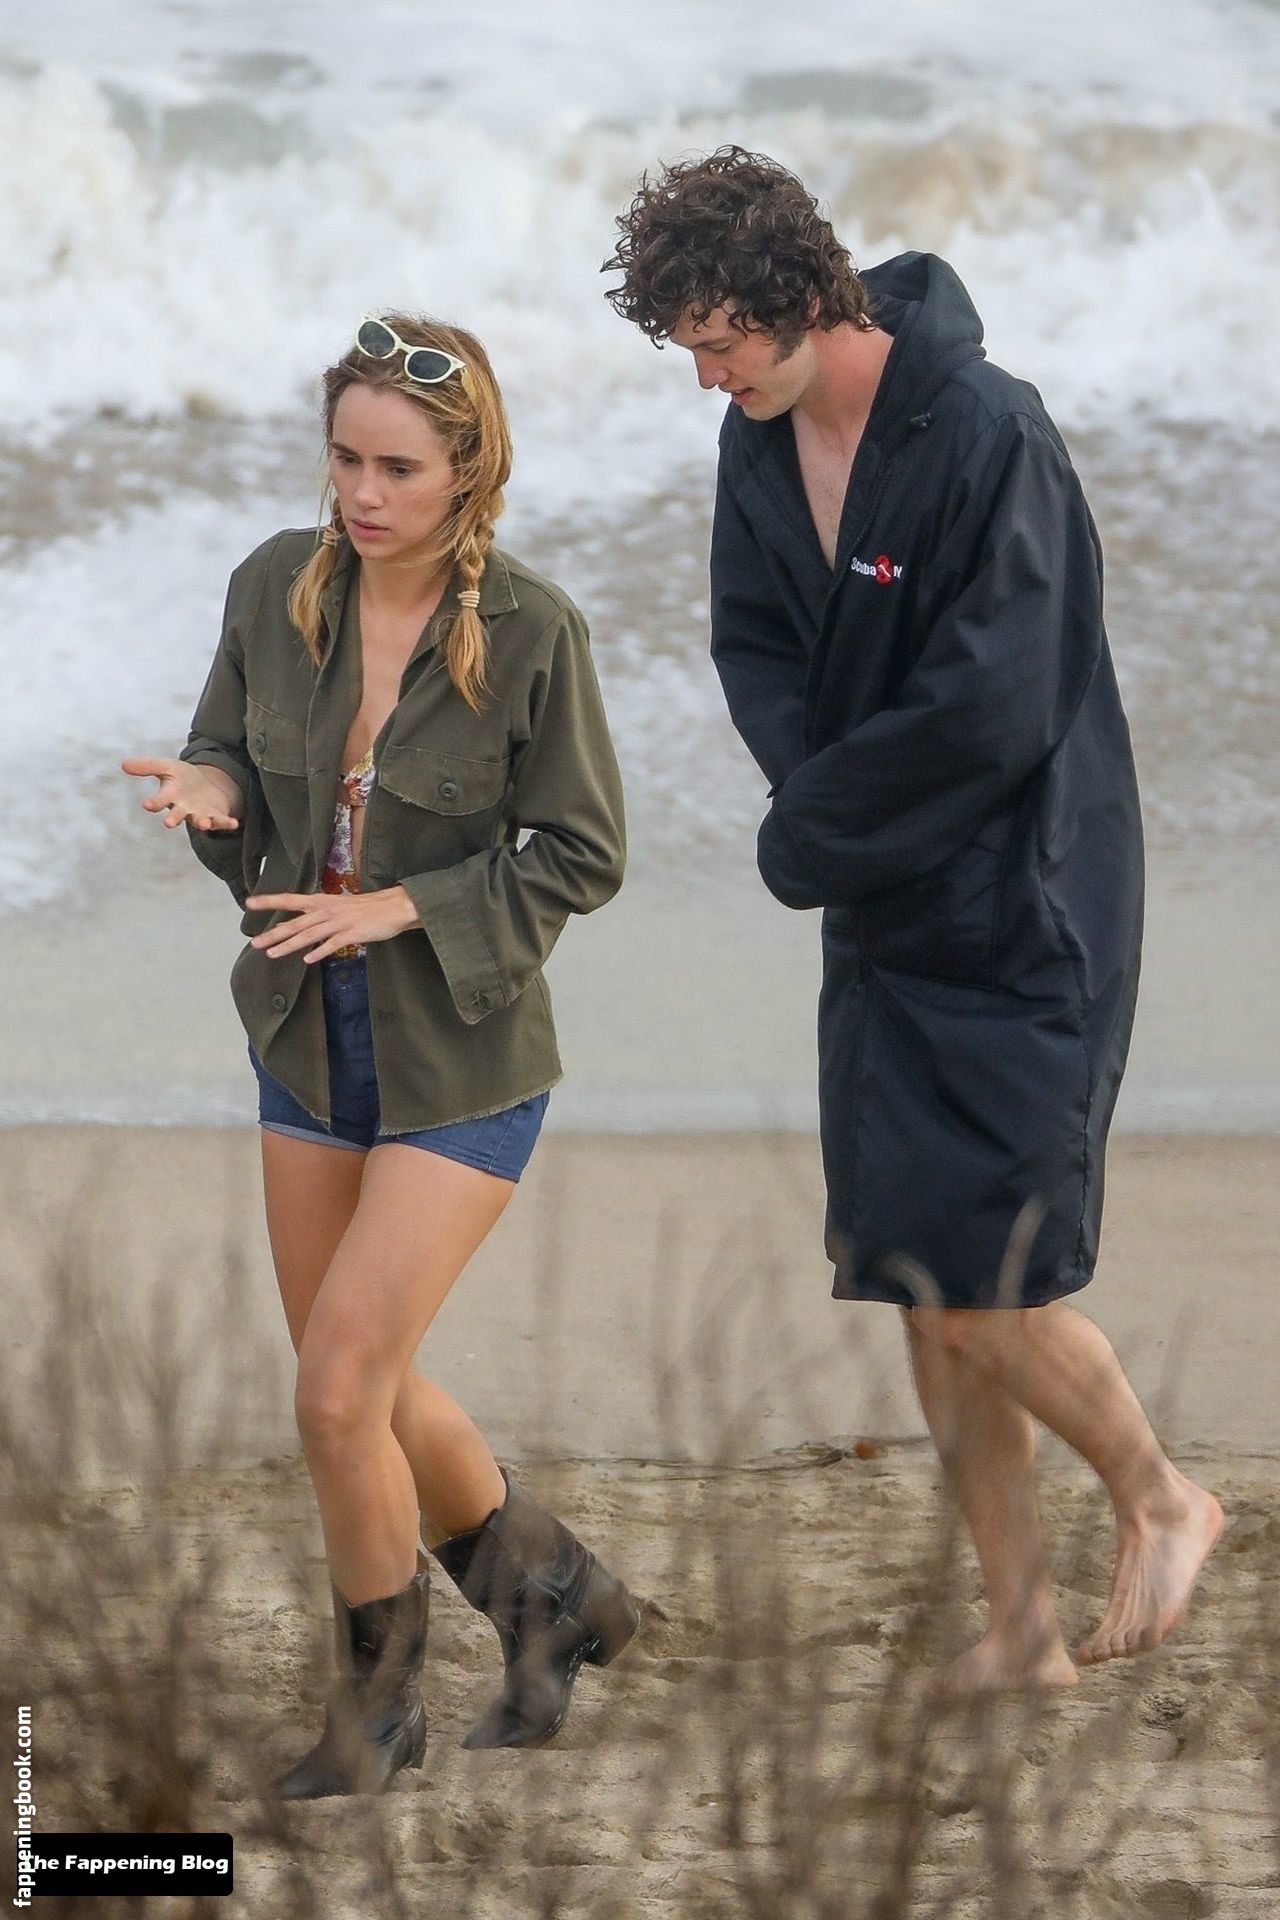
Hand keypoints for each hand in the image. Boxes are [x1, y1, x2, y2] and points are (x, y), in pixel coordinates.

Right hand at [122, 756, 241, 831]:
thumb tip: (123, 764)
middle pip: (177, 815)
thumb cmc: (181, 777)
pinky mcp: (216, 816)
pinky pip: (222, 821)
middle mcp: (184, 808)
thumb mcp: (166, 766)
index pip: (159, 799)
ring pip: (199, 821)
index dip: (153, 802)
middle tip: (168, 823)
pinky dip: (227, 823)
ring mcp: (200, 814)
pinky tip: (235, 823)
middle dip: (173, 818)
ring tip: (204, 823)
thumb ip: (147, 766)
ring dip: (202, 822)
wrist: (204, 785)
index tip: (146, 804)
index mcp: (170, 796)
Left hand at [245, 887, 420, 961]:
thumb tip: (298, 927)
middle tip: (255, 942)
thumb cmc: (366, 908)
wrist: (393, 907)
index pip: (290, 900)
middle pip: (295, 923)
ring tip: (272, 954)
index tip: (249, 902)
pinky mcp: (351, 934)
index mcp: (321, 901)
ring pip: (308, 935)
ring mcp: (338, 922)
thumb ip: (318, 916)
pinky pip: (331, 945)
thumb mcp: (338, 906)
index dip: (270, 901)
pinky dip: (319, 953)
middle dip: (274, 933)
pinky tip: (307, 961)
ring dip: (289, 945)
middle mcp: (326, 910)